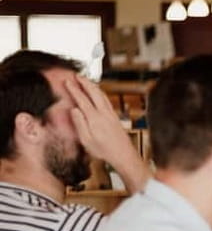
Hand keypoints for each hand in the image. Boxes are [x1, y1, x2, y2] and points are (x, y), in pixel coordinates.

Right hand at [65, 75, 147, 190]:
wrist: (124, 155)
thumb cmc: (105, 151)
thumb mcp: (86, 141)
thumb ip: (79, 124)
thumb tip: (74, 110)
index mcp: (95, 118)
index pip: (82, 99)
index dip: (74, 89)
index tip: (68, 82)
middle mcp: (104, 114)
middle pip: (94, 92)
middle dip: (85, 82)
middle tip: (77, 75)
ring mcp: (111, 114)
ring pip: (102, 94)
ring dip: (93, 85)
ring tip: (86, 80)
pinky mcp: (116, 117)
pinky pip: (107, 99)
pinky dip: (100, 92)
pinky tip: (98, 93)